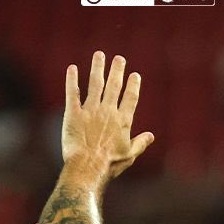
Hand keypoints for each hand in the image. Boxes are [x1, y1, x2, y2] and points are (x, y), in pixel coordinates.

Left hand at [62, 51, 153, 181]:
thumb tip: (151, 136)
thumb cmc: (109, 165)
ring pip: (95, 84)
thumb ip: (140, 143)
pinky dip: (72, 80)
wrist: (87, 168)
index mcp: (123, 121)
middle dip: (117, 70)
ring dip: (98, 67)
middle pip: (114, 86)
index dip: (133, 85)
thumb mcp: (129, 156)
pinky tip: (72, 69)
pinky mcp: (73, 114)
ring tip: (99, 55)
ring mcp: (90, 111)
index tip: (134, 75)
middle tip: (119, 59)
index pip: (130, 98)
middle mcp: (108, 111)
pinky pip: (72, 93)